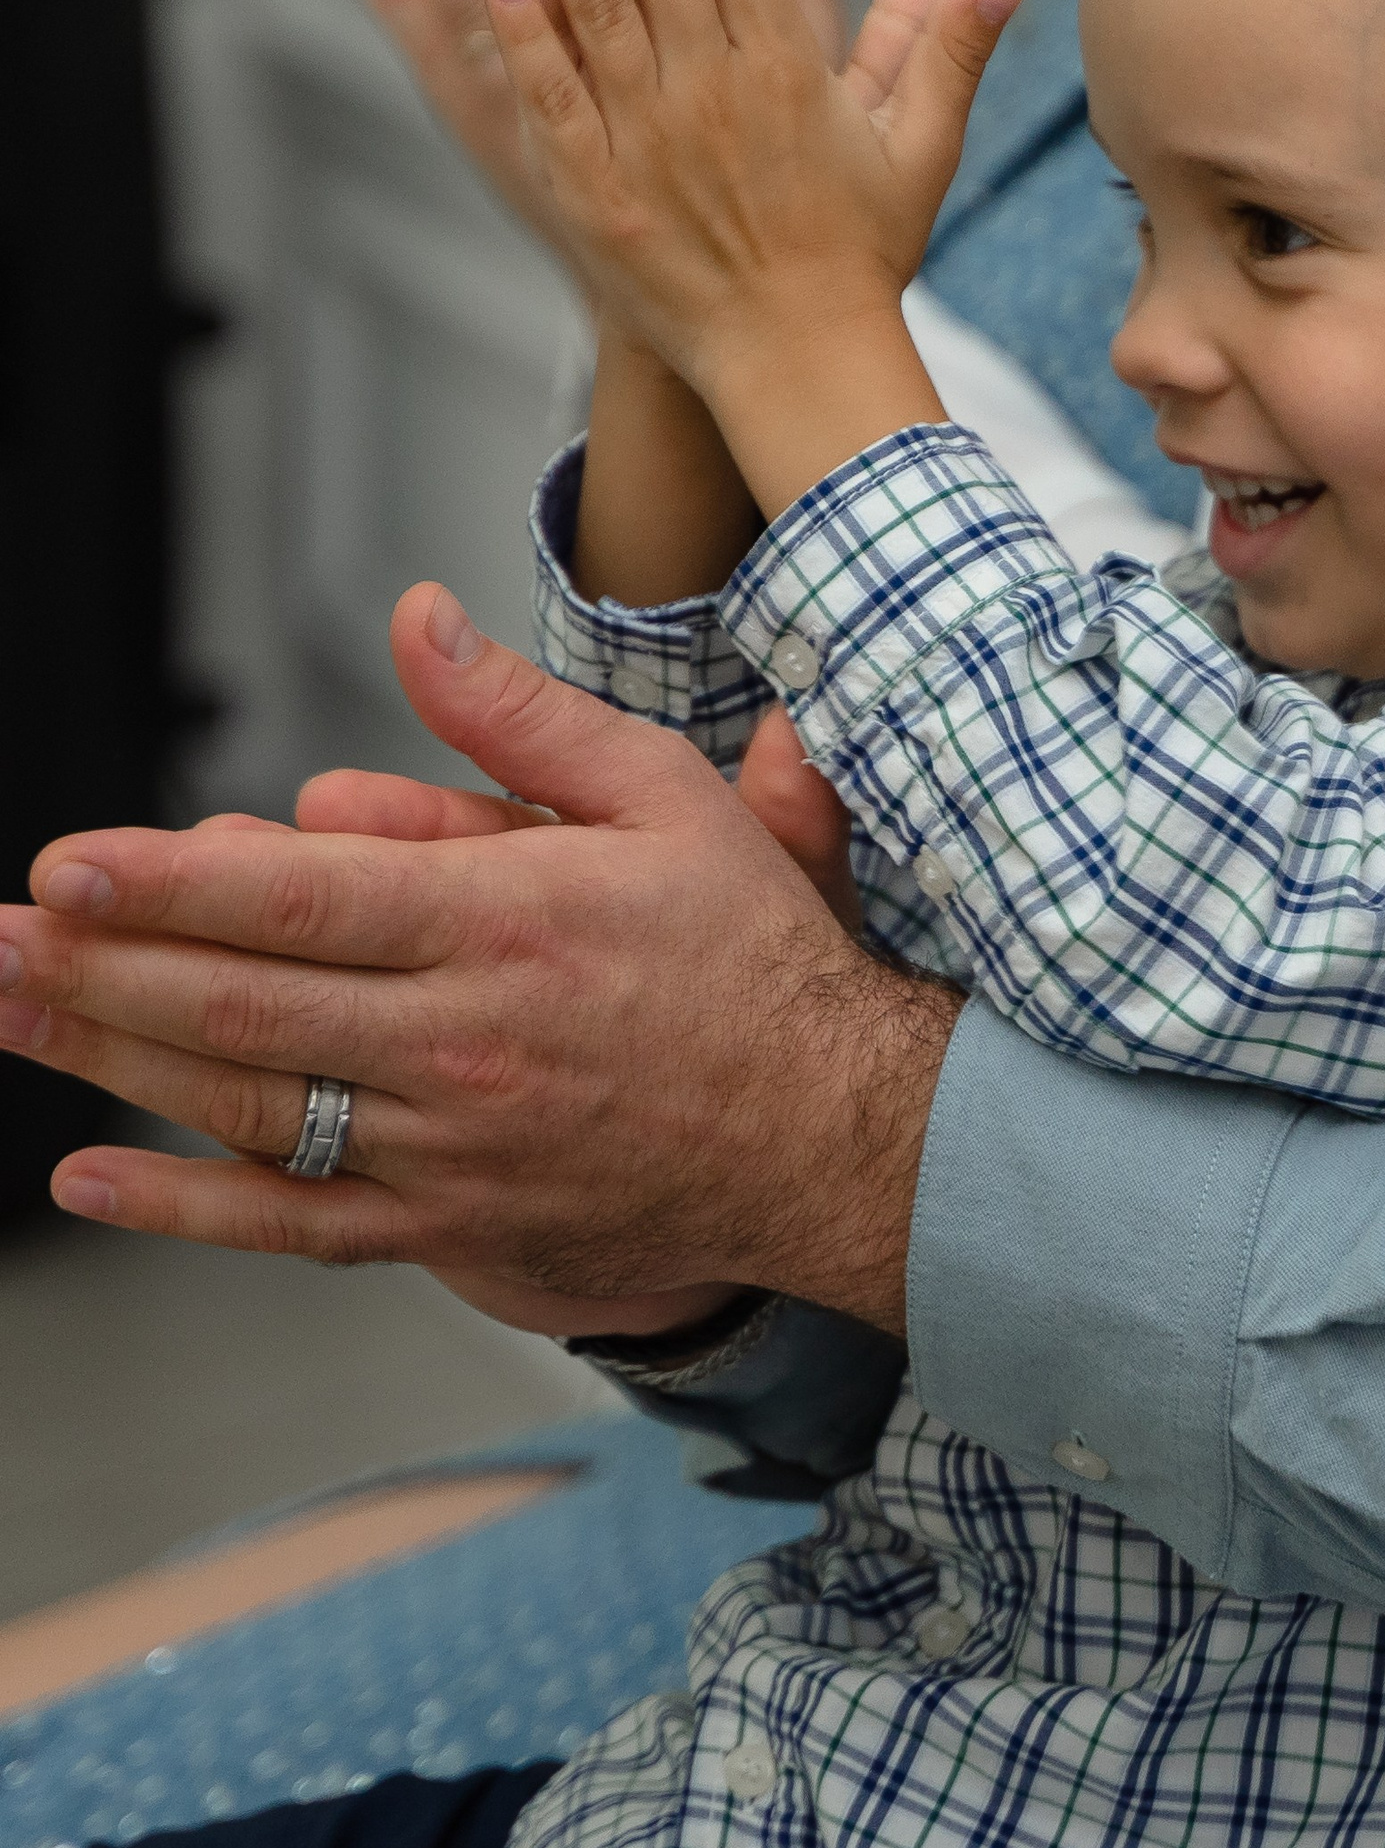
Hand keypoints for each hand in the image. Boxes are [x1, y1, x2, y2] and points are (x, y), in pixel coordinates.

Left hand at [0, 587, 957, 1332]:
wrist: (839, 1137)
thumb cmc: (755, 960)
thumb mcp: (666, 797)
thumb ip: (524, 716)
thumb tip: (415, 622)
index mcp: (510, 923)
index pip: (300, 898)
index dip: (167, 884)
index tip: (65, 865)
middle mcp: (464, 1040)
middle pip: (241, 1002)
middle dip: (95, 964)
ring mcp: (450, 1144)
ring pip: (245, 1103)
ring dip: (107, 1056)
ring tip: (8, 1010)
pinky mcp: (453, 1225)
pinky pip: (295, 1223)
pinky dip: (183, 1208)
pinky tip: (90, 1176)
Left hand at [487, 0, 1021, 510]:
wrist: (797, 364)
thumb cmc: (857, 255)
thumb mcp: (917, 150)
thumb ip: (944, 50)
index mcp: (787, 75)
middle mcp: (712, 98)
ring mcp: (646, 144)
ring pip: (599, 10)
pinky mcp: (592, 193)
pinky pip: (550, 99)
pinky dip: (525, 35)